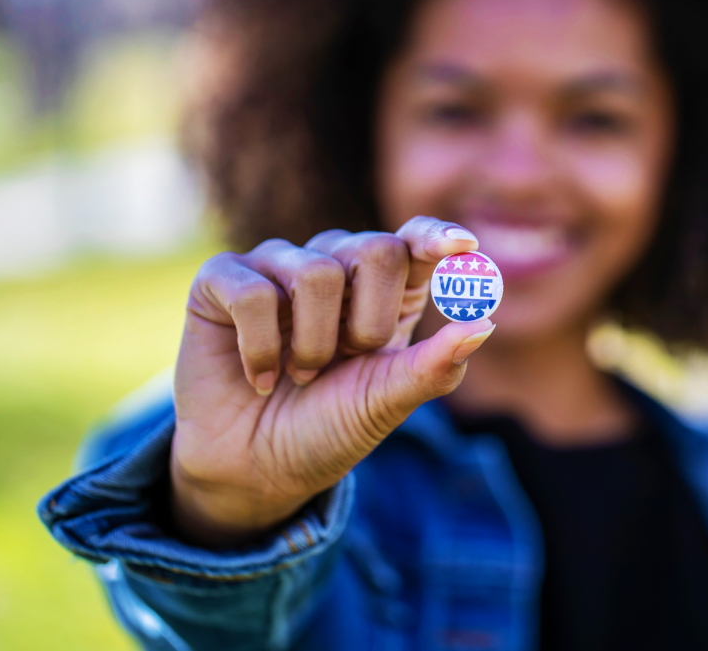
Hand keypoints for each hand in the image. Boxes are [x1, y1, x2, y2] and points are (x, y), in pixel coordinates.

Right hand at [170, 216, 492, 545]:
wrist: (256, 470)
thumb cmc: (329, 429)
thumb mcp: (387, 401)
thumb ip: (435, 365)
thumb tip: (485, 323)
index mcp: (384, 289)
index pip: (414, 239)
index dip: (436, 236)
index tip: (462, 246)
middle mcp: (334, 265)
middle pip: (375, 248)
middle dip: (368, 321)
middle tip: (346, 361)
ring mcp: (277, 266)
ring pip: (315, 273)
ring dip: (313, 346)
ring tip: (300, 376)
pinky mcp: (222, 280)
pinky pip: (254, 292)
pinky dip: (262, 349)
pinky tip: (261, 376)